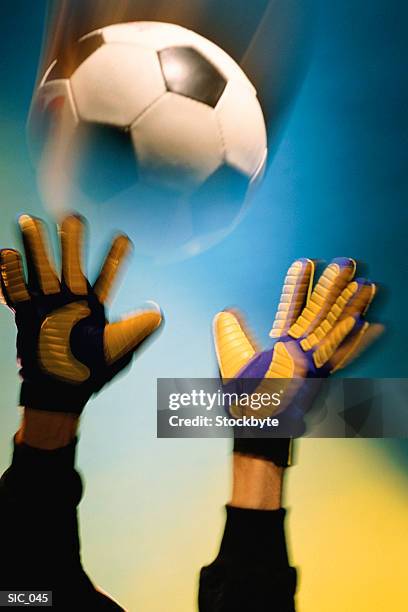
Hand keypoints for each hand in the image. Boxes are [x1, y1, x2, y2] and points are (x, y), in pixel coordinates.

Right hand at [0, 214, 161, 414]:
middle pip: (70, 264)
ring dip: (35, 247)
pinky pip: (14, 292)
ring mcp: (46, 304)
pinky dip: (9, 275)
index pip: (107, 275)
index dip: (114, 257)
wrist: (58, 391)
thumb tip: (159, 314)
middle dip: (71, 242)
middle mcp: (70, 298)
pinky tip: (6, 254)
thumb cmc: (91, 372)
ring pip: (40, 269)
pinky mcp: (25, 314)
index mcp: (95, 304)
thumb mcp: (118, 351)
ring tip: (30, 221)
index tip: (123, 237)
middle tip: (72, 218)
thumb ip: (135, 331)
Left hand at [213, 258, 381, 437]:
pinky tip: (372, 325)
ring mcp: (313, 365)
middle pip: (320, 312)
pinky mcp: (321, 381)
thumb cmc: (244, 402)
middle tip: (345, 262)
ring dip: (351, 307)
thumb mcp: (232, 362)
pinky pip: (342, 358)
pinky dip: (356, 342)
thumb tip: (224, 313)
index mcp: (282, 344)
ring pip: (335, 329)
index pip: (292, 306)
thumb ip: (231, 336)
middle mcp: (301, 351)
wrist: (255, 433)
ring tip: (365, 284)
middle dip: (332, 288)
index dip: (298, 285)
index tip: (305, 262)